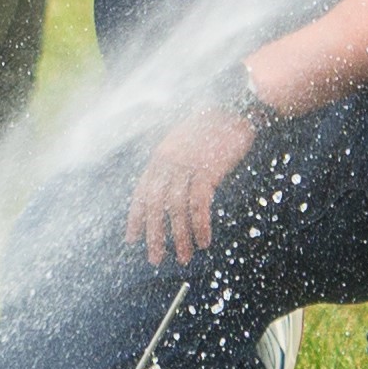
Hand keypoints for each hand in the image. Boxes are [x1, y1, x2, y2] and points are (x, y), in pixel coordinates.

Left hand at [127, 107, 261, 267]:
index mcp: (159, 157)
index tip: (132, 239)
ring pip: (176, 209)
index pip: (141, 193)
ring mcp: (186, 166)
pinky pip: (199, 204)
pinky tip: (204, 241)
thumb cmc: (211, 128)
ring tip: (184, 257)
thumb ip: (172, 164)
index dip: (136, 218)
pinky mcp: (207, 170)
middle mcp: (168, 162)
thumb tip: (167, 191)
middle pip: (155, 205)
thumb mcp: (182, 143)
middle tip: (155, 259)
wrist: (235, 110)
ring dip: (180, 237)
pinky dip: (200, 225)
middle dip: (154, 235)